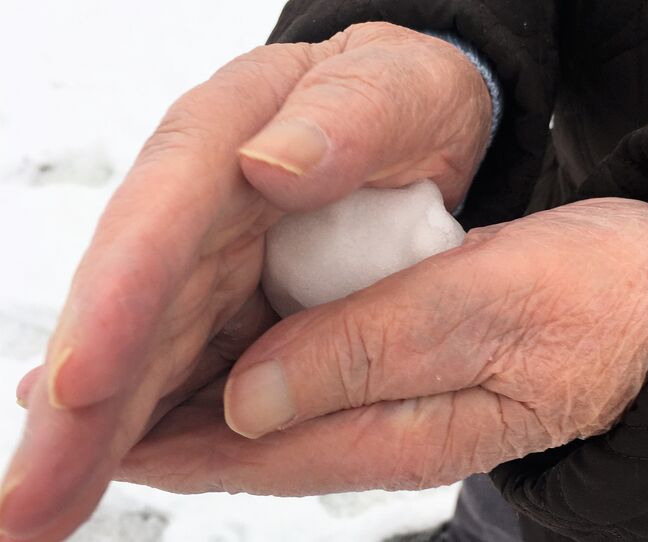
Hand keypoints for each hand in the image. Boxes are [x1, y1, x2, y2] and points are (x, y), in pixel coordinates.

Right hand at [2, 22, 490, 540]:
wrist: (411, 121)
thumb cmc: (401, 97)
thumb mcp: (395, 87)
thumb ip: (347, 117)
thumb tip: (272, 165)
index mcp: (228, 136)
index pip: (164, 213)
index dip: (120, 298)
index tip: (82, 382)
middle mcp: (201, 206)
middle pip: (133, 305)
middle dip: (83, 407)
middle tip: (30, 498)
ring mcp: (211, 259)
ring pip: (149, 353)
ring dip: (100, 436)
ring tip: (46, 510)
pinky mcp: (232, 302)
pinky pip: (192, 369)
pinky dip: (160, 425)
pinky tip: (117, 469)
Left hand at [110, 198, 647, 495]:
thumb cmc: (588, 304)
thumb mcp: (483, 311)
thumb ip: (365, 352)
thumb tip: (251, 398)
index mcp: (398, 426)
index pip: (251, 449)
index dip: (162, 443)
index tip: (86, 429)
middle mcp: (383, 425)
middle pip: (245, 441)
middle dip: (158, 427)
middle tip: (75, 408)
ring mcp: (392, 400)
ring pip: (266, 411)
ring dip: (191, 396)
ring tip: (123, 376)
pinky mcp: (401, 364)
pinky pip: (304, 374)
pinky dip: (246, 365)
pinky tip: (216, 345)